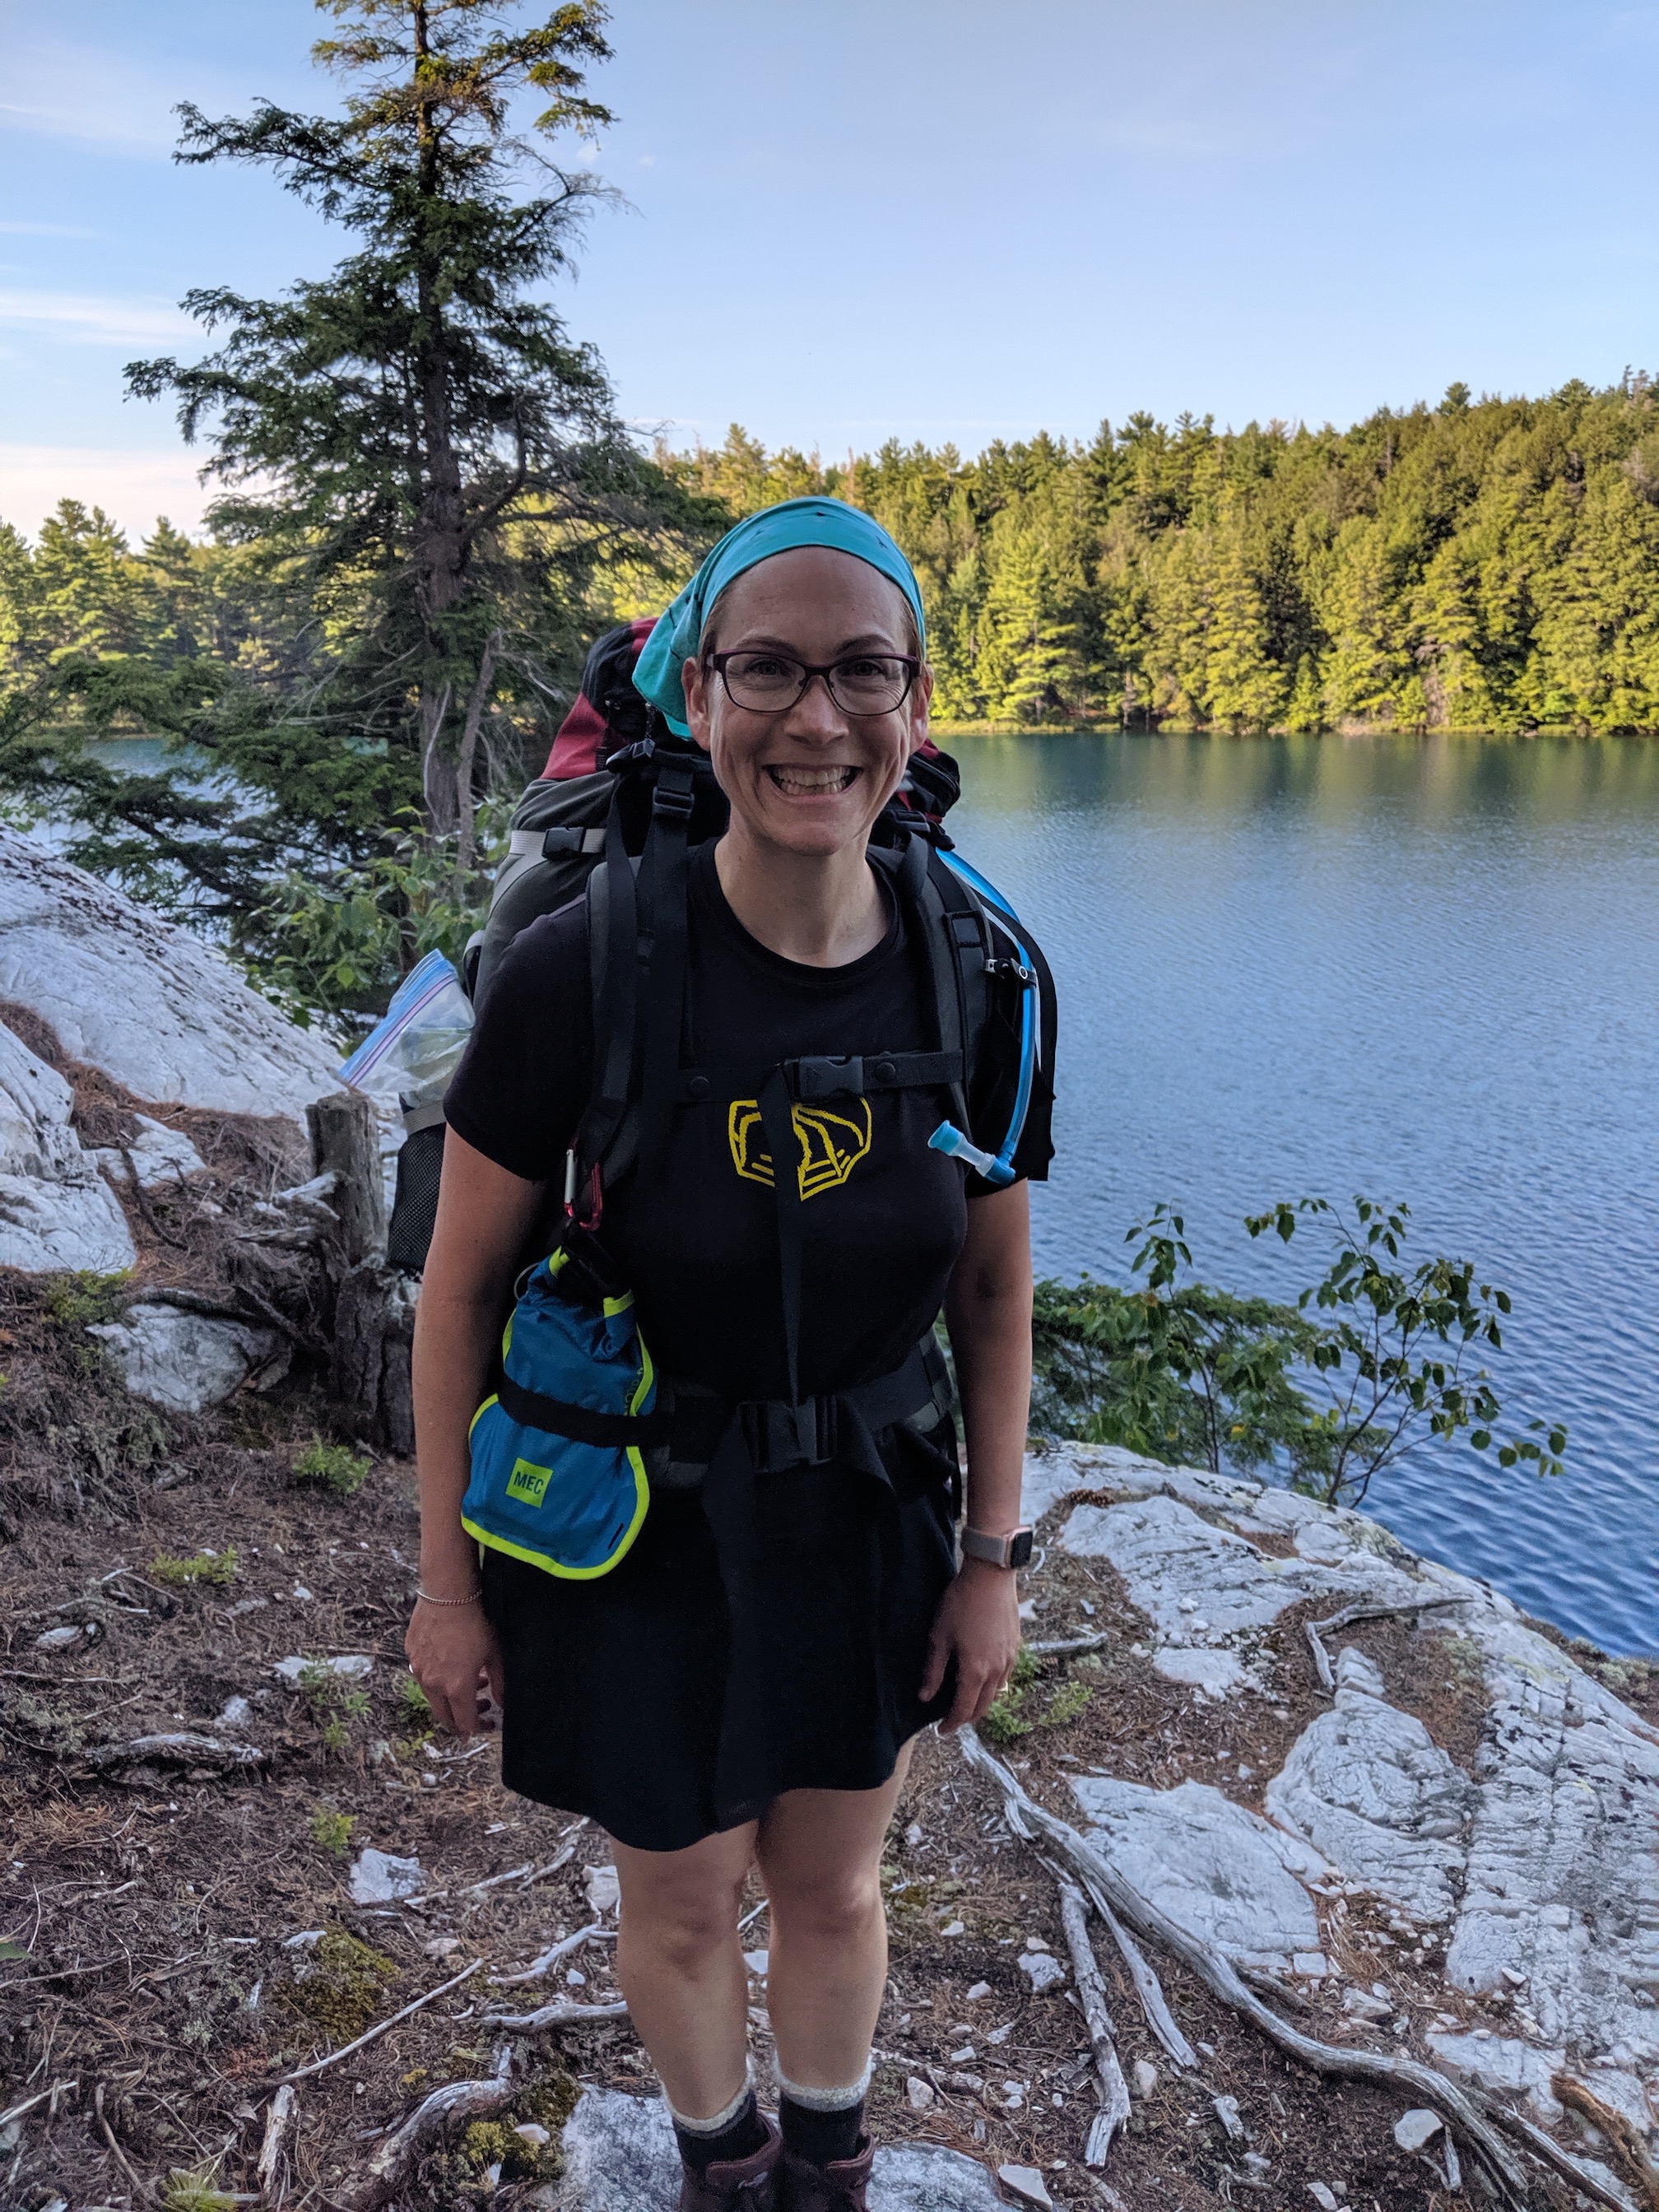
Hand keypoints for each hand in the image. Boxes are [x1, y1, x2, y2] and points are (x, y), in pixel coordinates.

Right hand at [405, 1599, 504, 1736]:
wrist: (447, 1594)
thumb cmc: (475, 1623)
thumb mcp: (494, 1653)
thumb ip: (499, 1683)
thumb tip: (502, 1703)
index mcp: (457, 1688)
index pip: (465, 1724)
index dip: (479, 1728)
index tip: (489, 1722)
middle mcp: (433, 1685)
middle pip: (444, 1717)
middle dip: (461, 1719)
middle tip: (478, 1707)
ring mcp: (418, 1670)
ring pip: (432, 1696)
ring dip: (449, 1696)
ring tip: (468, 1680)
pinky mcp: (410, 1655)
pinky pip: (423, 1675)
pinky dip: (437, 1677)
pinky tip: (449, 1662)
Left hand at [920, 1558, 1021, 1731]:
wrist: (991, 1577)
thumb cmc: (961, 1604)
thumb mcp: (939, 1637)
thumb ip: (933, 1670)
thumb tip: (925, 1697)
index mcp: (975, 1671)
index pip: (963, 1710)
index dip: (951, 1724)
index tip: (941, 1730)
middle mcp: (997, 1671)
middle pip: (983, 1707)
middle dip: (966, 1717)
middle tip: (950, 1717)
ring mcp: (1009, 1660)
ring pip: (996, 1694)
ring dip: (980, 1702)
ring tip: (964, 1698)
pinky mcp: (1016, 1648)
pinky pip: (1004, 1678)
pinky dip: (991, 1687)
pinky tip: (980, 1677)